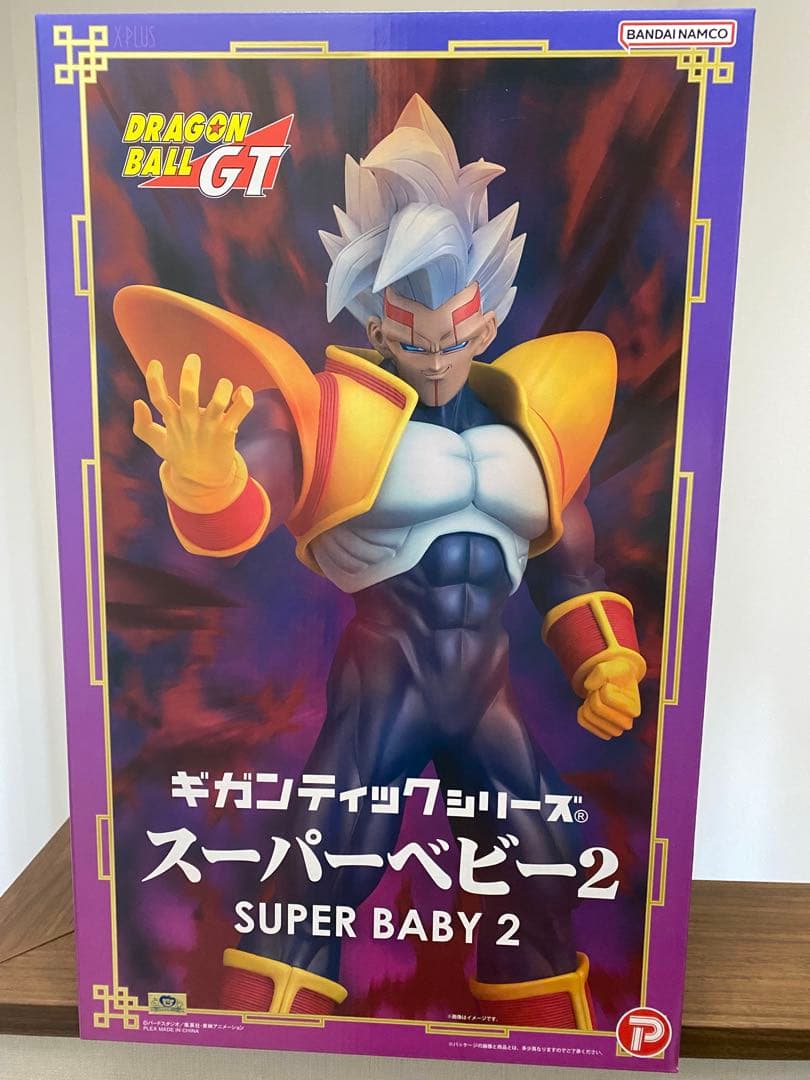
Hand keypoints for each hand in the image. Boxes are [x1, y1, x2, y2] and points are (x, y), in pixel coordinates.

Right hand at [133, 353, 253, 491]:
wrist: (203, 481)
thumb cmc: (181, 456)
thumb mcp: (158, 443)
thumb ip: (142, 425)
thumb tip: (137, 402)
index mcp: (173, 421)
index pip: (158, 398)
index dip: (154, 379)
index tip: (155, 363)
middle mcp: (190, 422)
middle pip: (188, 394)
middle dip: (190, 374)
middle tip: (194, 358)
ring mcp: (209, 427)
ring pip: (217, 403)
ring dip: (223, 388)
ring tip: (225, 384)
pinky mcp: (227, 432)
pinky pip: (239, 411)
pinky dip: (244, 399)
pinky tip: (243, 392)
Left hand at [577, 657, 640, 740]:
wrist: (615, 684)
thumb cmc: (617, 675)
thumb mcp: (613, 667)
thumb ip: (602, 672)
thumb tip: (588, 686)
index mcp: (634, 709)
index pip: (606, 696)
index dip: (604, 686)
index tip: (610, 686)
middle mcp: (627, 723)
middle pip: (596, 707)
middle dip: (594, 694)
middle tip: (602, 691)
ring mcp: (615, 731)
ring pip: (588, 715)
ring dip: (588, 702)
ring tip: (599, 698)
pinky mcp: (602, 733)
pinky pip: (582, 721)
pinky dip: (582, 709)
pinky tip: (593, 706)